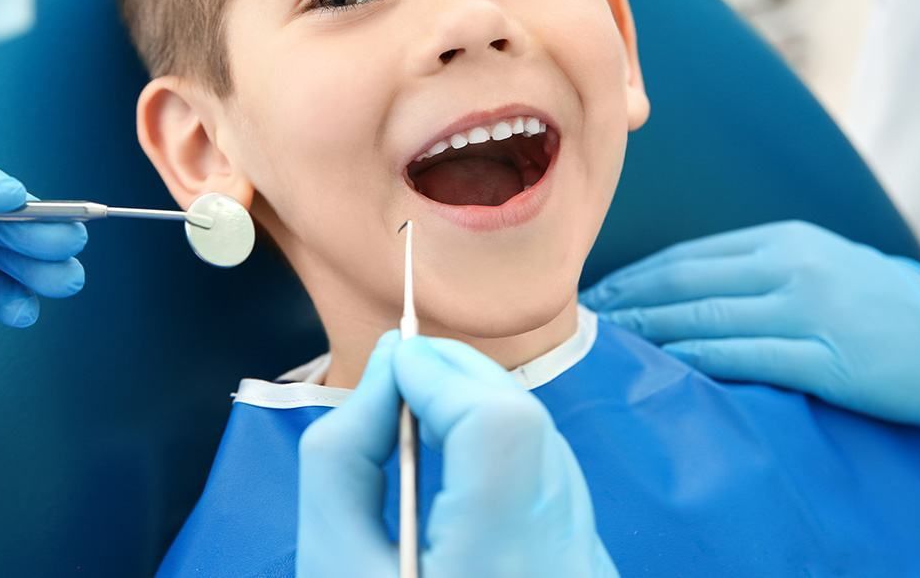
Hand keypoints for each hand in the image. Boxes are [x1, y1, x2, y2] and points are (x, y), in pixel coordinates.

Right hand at [298, 331, 617, 577]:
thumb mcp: (329, 567)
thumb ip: (343, 457)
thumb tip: (387, 371)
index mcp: (498, 568)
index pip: (500, 432)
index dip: (444, 377)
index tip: (391, 363)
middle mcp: (564, 565)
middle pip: (531, 429)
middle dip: (462, 379)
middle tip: (403, 371)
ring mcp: (589, 572)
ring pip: (550, 450)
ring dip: (486, 407)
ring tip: (423, 405)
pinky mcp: (590, 574)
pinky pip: (556, 484)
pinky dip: (508, 449)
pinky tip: (461, 458)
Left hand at [584, 221, 919, 426]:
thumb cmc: (885, 304)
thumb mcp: (818, 265)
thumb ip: (758, 271)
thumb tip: (689, 289)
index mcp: (781, 242)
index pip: (688, 258)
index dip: (636, 277)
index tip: (600, 295)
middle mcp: (787, 267)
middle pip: (685, 282)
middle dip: (629, 302)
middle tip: (582, 320)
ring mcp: (806, 309)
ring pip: (706, 317)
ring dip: (649, 331)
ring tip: (608, 345)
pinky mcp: (826, 356)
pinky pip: (745, 356)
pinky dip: (697, 360)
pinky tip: (664, 366)